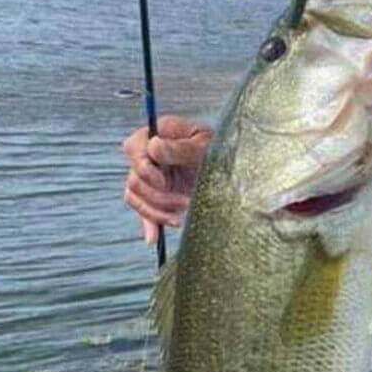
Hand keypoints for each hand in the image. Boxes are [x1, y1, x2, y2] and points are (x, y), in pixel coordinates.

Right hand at [123, 115, 213, 243]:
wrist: (239, 170)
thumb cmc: (224, 150)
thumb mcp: (207, 147)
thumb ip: (181, 148)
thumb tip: (153, 147)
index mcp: (161, 133)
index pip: (133, 148)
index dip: (144, 168)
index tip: (164, 182)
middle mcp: (151, 153)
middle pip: (134, 178)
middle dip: (157, 195)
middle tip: (184, 202)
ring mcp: (153, 175)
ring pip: (135, 197)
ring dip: (157, 211)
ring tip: (182, 215)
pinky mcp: (158, 194)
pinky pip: (143, 210)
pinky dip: (149, 224)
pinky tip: (154, 239)